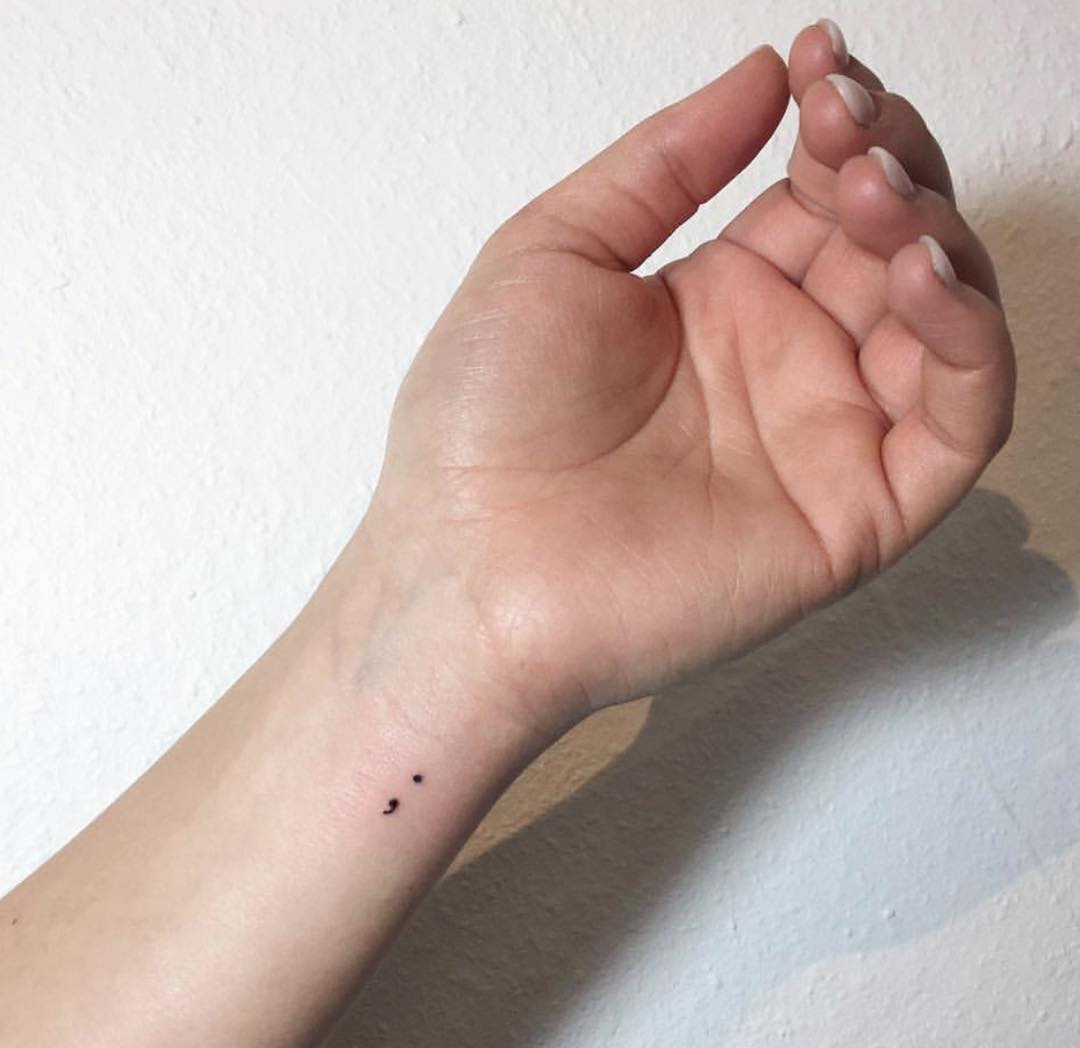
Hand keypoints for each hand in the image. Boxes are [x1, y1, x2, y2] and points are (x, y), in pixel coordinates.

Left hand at [357, 29, 1014, 732]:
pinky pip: (960, 426)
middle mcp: (779, 366)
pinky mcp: (853, 514)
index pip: (823, 200)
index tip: (819, 69)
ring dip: (937, 240)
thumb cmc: (481, 427)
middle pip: (892, 248)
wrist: (468, 570)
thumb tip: (757, 76)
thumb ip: (663, 163)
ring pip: (943, 327)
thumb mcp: (553, 251)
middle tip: (851, 127)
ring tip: (874, 195)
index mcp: (716, 304)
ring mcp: (821, 439)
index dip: (840, 128)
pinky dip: (971, 343)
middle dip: (891, 167)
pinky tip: (920, 276)